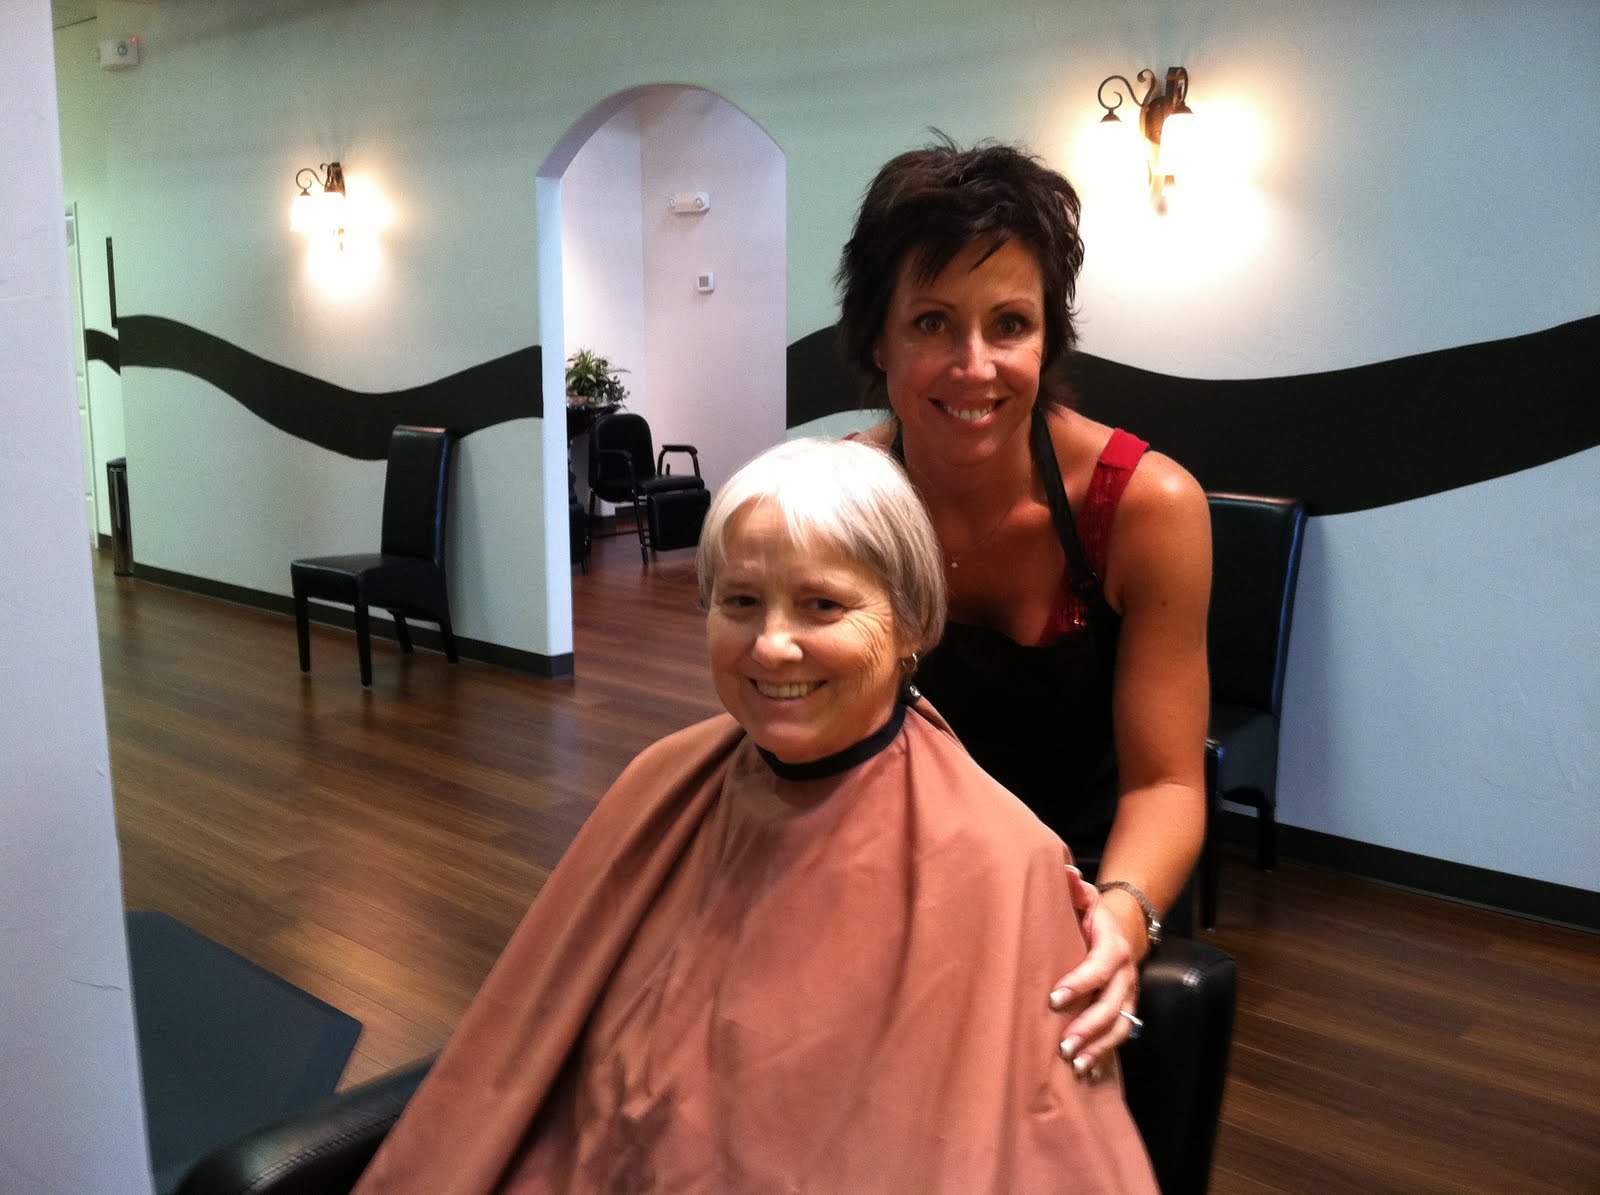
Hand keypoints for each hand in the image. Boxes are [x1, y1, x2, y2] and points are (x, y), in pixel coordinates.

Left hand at [1048, 868, 1140, 1079]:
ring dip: (1099, 1048)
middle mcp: (1125, 974)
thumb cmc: (1091, 915)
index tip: (1054, 998)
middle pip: (1112, 1004)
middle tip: (1063, 1046)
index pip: (1099, 966)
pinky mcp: (1127, 1011)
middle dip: (1089, 1026)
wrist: (1123, 928)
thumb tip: (1064, 872)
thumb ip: (1073, 888)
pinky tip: (1088, 1077)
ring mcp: (1129, 996)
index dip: (1080, 983)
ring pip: (1120, 1026)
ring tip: (1075, 1065)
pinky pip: (1121, 1038)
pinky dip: (1105, 1058)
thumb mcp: (1084, 898)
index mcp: (1112, 945)